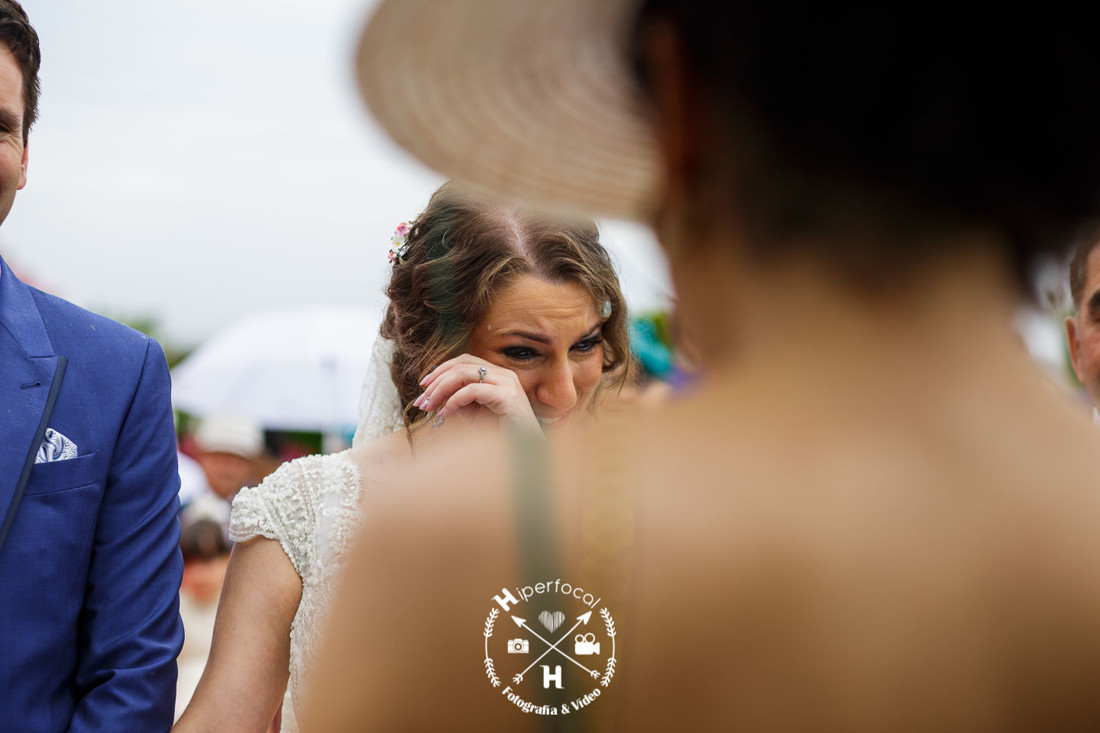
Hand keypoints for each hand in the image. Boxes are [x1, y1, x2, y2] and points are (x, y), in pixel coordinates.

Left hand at [414, 355, 538, 431]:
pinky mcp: (508, 396)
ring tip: (429, 406)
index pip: (464, 361)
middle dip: (437, 381)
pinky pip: (473, 391)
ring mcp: (507, 383)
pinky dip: (454, 400)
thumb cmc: (500, 433)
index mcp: (497, 374)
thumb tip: (436, 393)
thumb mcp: (474, 412)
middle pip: (462, 365)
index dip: (441, 370)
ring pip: (464, 374)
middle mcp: (503, 374)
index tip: (423, 386)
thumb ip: (458, 399)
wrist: (524, 452)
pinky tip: (445, 413)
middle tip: (422, 401)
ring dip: (441, 389)